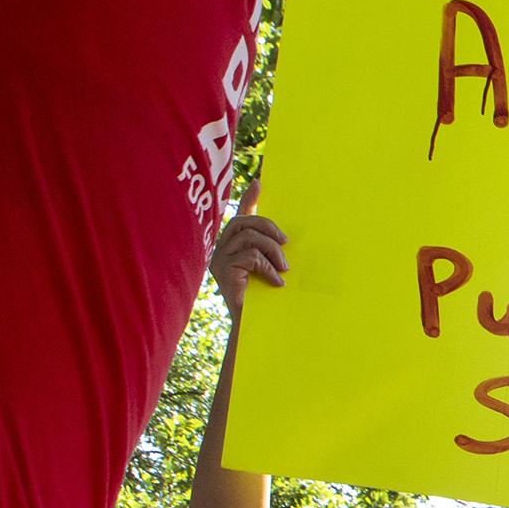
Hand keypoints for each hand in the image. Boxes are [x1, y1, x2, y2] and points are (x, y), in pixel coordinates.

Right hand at [210, 187, 286, 317]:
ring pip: (249, 238)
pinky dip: (269, 268)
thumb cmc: (265, 298)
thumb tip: (289, 237)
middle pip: (243, 222)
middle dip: (268, 226)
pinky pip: (250, 257)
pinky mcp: (223, 272)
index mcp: (233, 246)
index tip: (259, 182)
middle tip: (286, 241)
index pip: (240, 216)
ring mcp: (219, 260)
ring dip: (272, 251)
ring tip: (283, 268)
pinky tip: (277, 281)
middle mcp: (222, 250)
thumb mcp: (273, 268)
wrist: (255, 325)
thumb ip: (275, 251)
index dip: (248, 199)